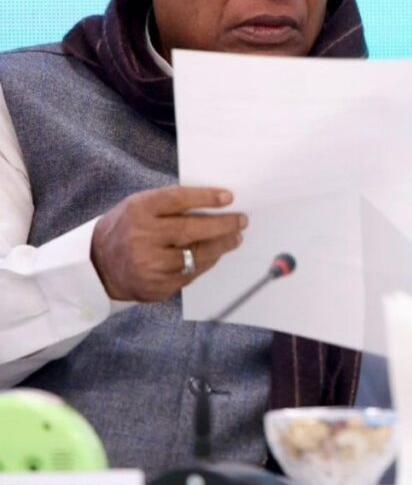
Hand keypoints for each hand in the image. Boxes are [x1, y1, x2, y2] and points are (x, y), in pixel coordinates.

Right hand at [91, 186, 247, 301]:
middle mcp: (141, 238)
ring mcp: (148, 266)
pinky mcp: (155, 287)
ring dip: (221, 247)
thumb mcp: (139, 207)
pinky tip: (215, 255)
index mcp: (137, 212)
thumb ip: (170, 204)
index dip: (205, 197)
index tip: (229, 197)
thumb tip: (216, 201)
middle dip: (222, 225)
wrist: (97, 267)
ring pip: (195, 256)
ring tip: (235, 238)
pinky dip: (206, 263)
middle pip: (190, 230)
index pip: (176, 200)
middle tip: (241, 221)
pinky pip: (190, 275)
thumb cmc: (127, 229)